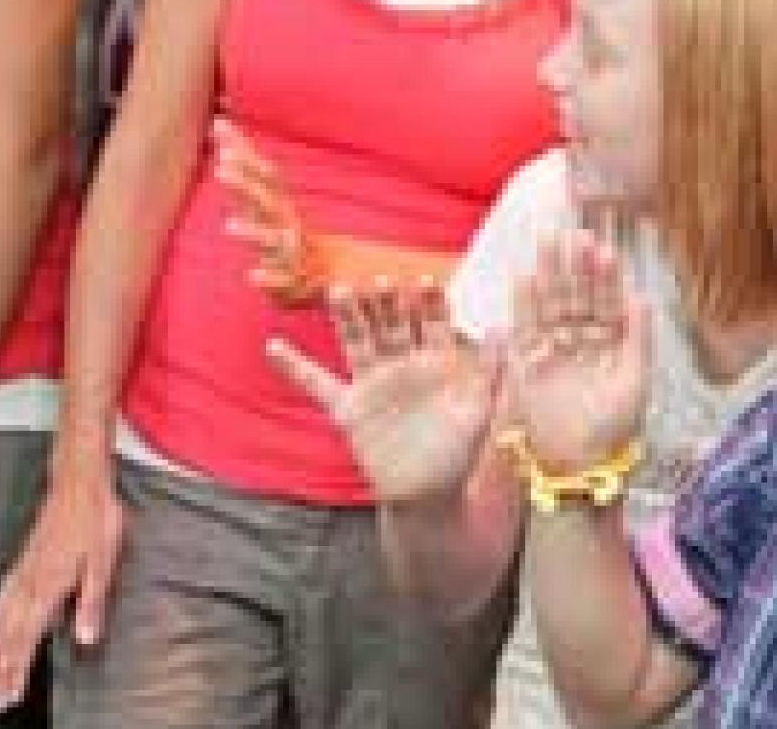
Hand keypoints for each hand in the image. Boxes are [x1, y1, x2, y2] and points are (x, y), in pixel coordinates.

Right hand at [0, 466, 121, 708]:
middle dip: (2, 669)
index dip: (18, 669)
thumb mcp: (103, 560)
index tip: (9, 696)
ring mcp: (23, 572)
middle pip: (11, 634)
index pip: (29, 637)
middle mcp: (30, 583)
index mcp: (50, 585)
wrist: (79, 482)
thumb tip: (85, 638)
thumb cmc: (96, 519)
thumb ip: (91, 601)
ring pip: (1, 619)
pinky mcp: (22, 563)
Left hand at [214, 118, 322, 300]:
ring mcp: (290, 253)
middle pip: (266, 200)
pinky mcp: (292, 283)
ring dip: (252, 232)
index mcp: (279, 204)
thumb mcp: (267, 201)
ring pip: (272, 240)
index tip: (220, 127)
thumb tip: (219, 127)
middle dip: (245, 184)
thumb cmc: (289, 235)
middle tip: (222, 167)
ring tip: (228, 226)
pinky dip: (268, 279)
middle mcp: (286, 223)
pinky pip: (281, 281)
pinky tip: (251, 277)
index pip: (261, 173)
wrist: (329, 275)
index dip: (242, 152)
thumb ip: (245, 169)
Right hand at [268, 278, 502, 503]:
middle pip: (391, 324)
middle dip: (386, 302)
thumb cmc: (458, 454)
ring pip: (358, 341)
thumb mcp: (480, 412)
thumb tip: (503, 330)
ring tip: (337, 290)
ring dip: (348, 317)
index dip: (429, 303)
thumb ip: (490, 372)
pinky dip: (295, 368)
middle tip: (379, 280)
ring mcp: (373, 383)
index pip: (432, 323)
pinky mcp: (349, 409)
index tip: (424, 282)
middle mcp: (402, 364)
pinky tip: (273, 347)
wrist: (429, 495)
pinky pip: (318, 385)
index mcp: (436, 362)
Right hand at [502, 229, 647, 476]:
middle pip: (576, 297)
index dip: (604, 276)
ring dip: (549, 274)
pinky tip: (524, 277)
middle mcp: (582, 345)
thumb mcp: (635, 384)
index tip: (603, 247)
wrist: (577, 467)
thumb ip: (638, 339)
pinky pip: (525, 329)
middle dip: (574, 266)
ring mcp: (554, 352)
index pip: (607, 303)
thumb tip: (644, 296)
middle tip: (572, 233)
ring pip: (551, 305)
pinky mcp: (528, 365)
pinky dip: (523, 304)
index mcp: (611, 348)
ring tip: (547, 242)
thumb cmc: (613, 432)